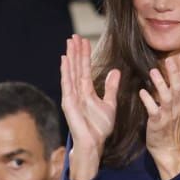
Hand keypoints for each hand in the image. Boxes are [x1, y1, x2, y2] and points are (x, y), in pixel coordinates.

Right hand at [60, 36, 117, 179]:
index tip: (85, 40)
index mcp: (86, 91)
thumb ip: (111, 88)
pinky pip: (67, 83)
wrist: (94, 144)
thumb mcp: (110, 104)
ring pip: (71, 72)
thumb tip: (115, 71)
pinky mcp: (69, 102)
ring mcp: (71, 96)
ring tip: (70, 42)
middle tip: (74, 35)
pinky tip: (64, 59)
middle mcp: (77, 91)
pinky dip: (65, 71)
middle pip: (76, 67)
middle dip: (76, 51)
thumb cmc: (99, 128)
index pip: (85, 68)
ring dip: (70, 57)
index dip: (85, 54)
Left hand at [139, 56, 179, 179]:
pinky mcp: (157, 123)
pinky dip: (148, 100)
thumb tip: (171, 79)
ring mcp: (168, 115)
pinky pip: (153, 110)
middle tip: (170, 59)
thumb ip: (174, 95)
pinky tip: (142, 92)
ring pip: (167, 97)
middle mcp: (177, 107)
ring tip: (153, 70)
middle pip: (178, 87)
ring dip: (160, 83)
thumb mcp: (176, 110)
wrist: (168, 149)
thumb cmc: (169, 128)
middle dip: (175, 72)